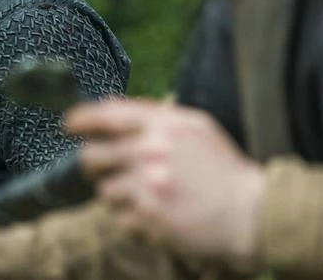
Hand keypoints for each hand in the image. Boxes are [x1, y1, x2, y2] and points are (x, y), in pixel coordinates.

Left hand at [66, 100, 265, 267]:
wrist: (253, 214)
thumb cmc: (223, 168)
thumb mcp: (195, 126)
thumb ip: (153, 112)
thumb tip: (109, 103)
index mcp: (164, 125)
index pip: (104, 115)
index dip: (79, 119)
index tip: (69, 125)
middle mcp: (152, 153)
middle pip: (92, 155)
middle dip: (93, 162)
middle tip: (103, 166)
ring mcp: (148, 187)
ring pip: (104, 189)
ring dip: (115, 192)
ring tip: (142, 194)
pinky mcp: (149, 219)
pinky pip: (118, 216)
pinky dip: (129, 216)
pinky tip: (153, 213)